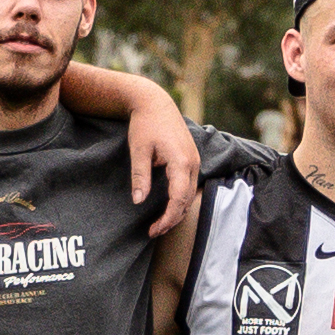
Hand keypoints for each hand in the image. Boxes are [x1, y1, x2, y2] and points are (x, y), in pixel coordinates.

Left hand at [121, 86, 201, 235]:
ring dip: (177, 211)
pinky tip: (168, 206)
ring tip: (159, 223)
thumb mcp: (138, 150)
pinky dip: (180, 200)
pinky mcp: (192, 160)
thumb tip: (138, 201)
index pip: (179, 198)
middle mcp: (193, 163)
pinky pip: (189, 186)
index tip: (154, 229)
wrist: (155, 103)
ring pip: (190, 195)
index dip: (168, 217)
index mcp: (181, 162)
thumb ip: (140, 176)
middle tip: (154, 231)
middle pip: (187, 200)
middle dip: (172, 219)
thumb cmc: (145, 125)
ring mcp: (195, 162)